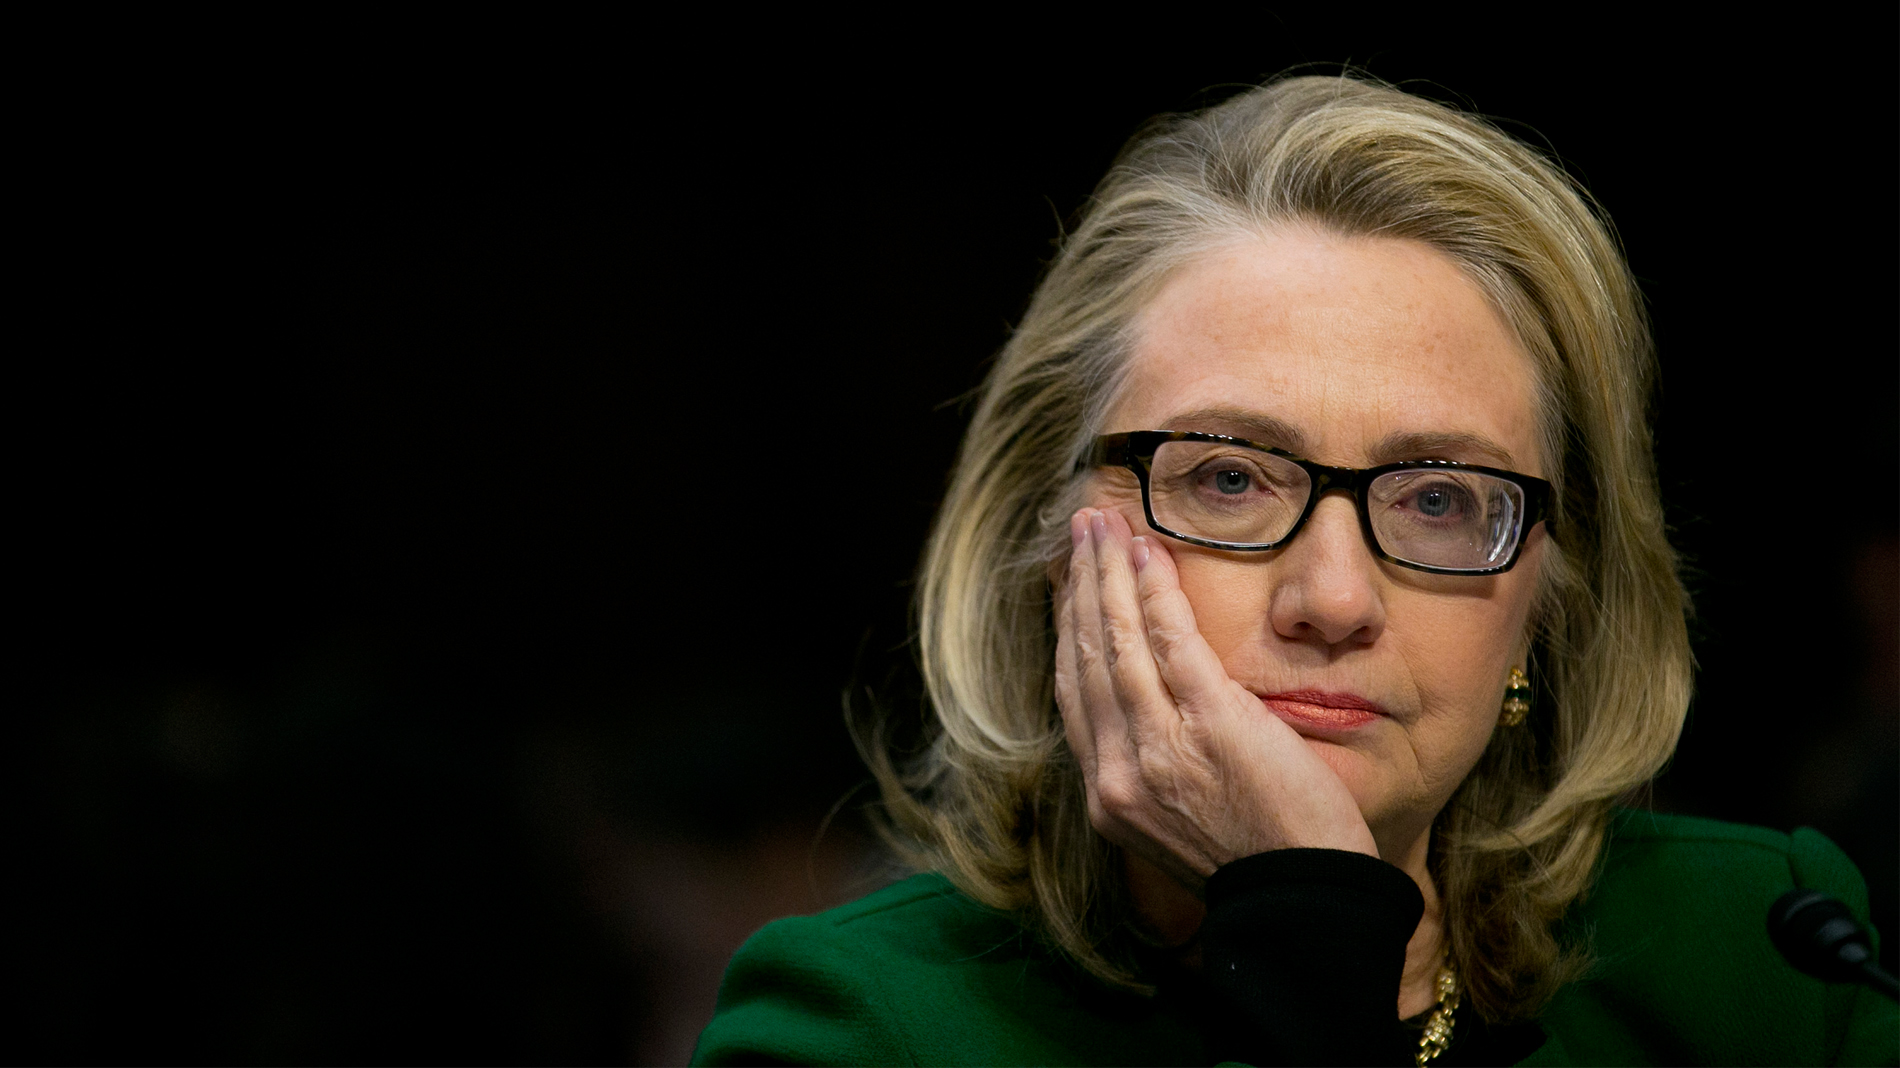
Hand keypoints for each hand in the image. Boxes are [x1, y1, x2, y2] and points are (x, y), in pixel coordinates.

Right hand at [1054, 508, 1377, 889]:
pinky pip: (1170, 642)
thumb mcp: (1180, 827)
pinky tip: (1147, 553)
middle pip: (1086, 658)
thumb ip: (1153, 774)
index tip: (1069, 586)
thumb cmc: (1260, 865)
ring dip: (1107, 573)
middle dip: (1080, 587)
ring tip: (1102, 524)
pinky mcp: (1209, 722)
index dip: (1069, 631)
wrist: (1303, 904)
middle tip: (1078, 531)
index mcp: (1109, 796)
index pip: (1074, 695)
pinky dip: (1154, 592)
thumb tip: (1147, 724)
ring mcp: (1158, 746)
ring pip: (1116, 641)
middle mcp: (1118, 770)